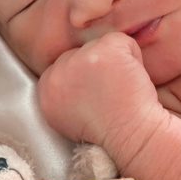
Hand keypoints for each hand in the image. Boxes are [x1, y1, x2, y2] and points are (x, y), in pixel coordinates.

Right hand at [38, 32, 161, 150]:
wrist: (133, 137)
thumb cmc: (110, 130)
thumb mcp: (70, 115)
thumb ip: (65, 90)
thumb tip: (75, 69)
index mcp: (45, 91)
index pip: (64, 65)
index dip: (85, 77)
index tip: (96, 97)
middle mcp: (56, 73)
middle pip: (79, 53)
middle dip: (97, 68)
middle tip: (109, 94)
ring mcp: (79, 59)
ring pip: (100, 45)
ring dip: (115, 62)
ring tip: (120, 88)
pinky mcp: (104, 51)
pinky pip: (123, 41)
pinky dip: (134, 56)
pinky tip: (132, 79)